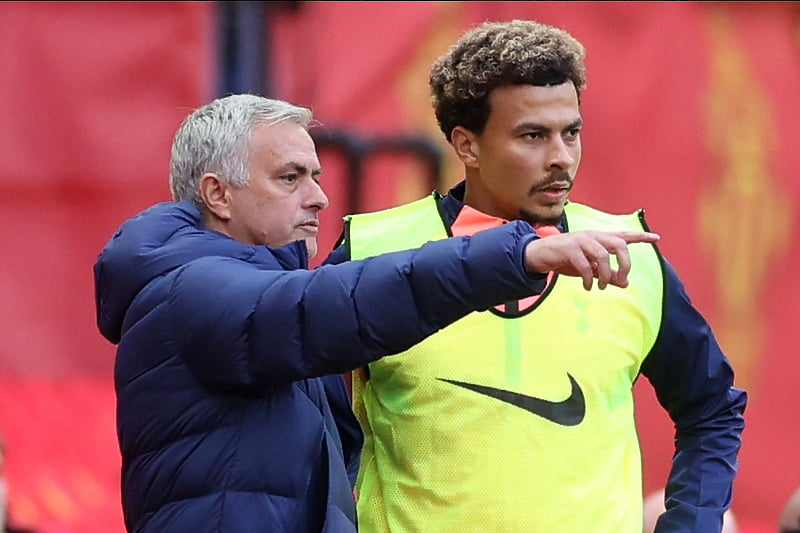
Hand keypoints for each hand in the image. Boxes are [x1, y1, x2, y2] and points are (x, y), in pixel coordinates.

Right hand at [523, 230, 659, 289]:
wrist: (539, 255)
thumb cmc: (566, 260)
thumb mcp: (589, 268)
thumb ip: (607, 274)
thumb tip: (625, 283)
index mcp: (599, 239)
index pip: (624, 235)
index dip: (640, 236)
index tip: (657, 238)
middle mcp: (592, 236)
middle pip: (618, 244)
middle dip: (625, 263)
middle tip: (622, 279)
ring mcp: (580, 242)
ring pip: (603, 255)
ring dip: (605, 274)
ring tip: (602, 287)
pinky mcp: (569, 250)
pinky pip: (585, 265)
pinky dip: (589, 279)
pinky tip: (588, 286)